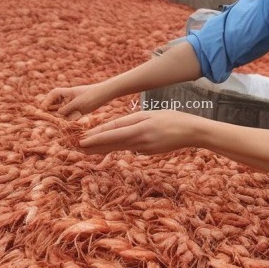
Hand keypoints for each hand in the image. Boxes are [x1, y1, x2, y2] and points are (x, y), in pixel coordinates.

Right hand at [40, 83, 108, 119]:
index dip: (47, 101)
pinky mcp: (79, 110)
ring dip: (61, 116)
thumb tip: (57, 115)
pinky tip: (71, 122)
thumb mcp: (78, 103)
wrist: (106, 94)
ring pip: (63, 111)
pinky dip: (69, 118)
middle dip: (52, 111)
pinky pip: (71, 115)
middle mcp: (69, 98)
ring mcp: (74, 104)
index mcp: (68, 92)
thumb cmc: (92, 96)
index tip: (44, 108)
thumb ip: (67, 109)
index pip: (53, 94)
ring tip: (60, 122)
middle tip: (48, 118)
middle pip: (56, 104)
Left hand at [79, 110, 202, 154]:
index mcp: (139, 127)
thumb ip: (132, 122)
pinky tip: (109, 149)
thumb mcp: (150, 114)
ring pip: (119, 147)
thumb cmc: (172, 119)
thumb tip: (116, 132)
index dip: (96, 137)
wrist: (192, 132)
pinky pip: (131, 148)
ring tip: (87, 151)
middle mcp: (140, 139)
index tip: (81, 140)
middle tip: (77, 148)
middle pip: (112, 143)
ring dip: (102, 149)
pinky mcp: (149, 152)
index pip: (113, 132)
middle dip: (94, 146)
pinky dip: (119, 147)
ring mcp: (144, 148)